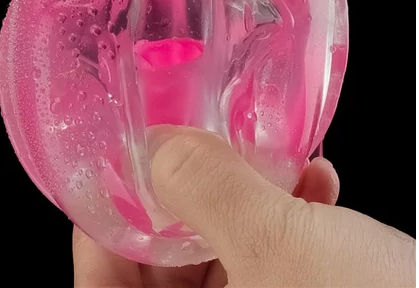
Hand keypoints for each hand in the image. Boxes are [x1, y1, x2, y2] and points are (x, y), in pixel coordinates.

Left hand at [74, 126, 414, 286]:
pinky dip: (293, 221)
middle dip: (187, 202)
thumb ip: (204, 188)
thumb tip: (156, 149)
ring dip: (247, 202)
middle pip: (166, 271)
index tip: (112, 176)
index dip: (100, 230)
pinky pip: (280, 266)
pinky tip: (318, 185)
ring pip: (229, 261)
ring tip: (271, 161)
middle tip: (194, 155)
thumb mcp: (277, 243)